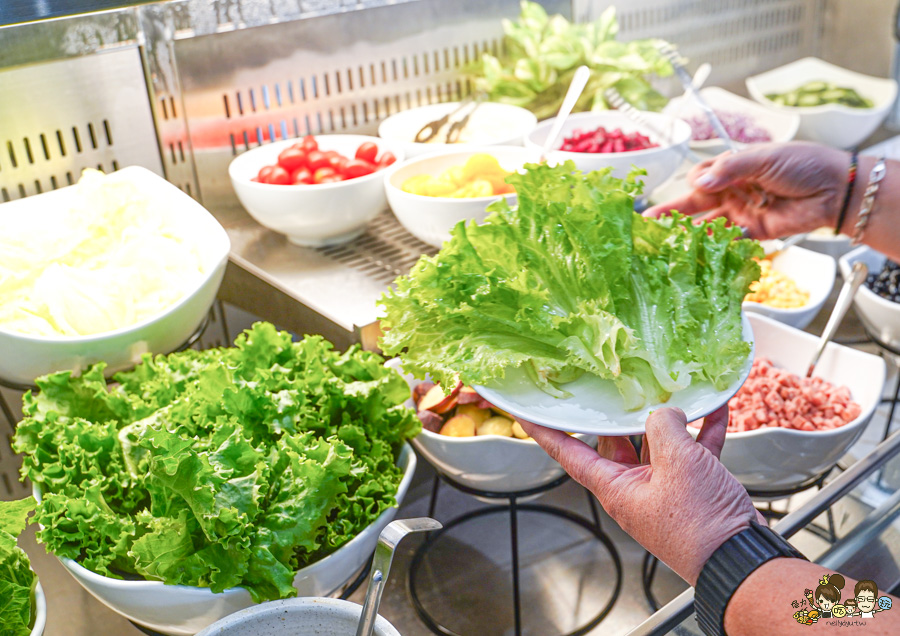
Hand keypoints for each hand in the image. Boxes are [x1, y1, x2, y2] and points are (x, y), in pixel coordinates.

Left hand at [519, 406, 758, 585]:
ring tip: (676, 391)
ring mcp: (665, 488)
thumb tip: (665, 412)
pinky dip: (702, 431)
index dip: (547, 433)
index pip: (570, 454)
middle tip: (621, 385)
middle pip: (618, 442)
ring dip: (671, 419)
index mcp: (616, 488)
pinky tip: (714, 409)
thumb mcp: (677, 462)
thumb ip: (664, 427)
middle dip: (623, 415)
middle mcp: (636, 488)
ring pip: (659, 444)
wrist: (742, 559)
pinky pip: (693, 452)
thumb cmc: (701, 526)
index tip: (526, 415)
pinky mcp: (695, 488)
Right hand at [643, 142, 850, 239]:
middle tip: (648, 225)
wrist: (836, 189)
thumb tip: (698, 182)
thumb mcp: (763, 158)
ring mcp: (742, 213)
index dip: (690, 185)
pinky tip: (699, 254)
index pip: (700, 178)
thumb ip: (729, 168)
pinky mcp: (754, 233)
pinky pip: (729, 242)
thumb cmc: (803, 164)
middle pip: (695, 204)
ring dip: (689, 234)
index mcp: (733, 168)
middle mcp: (733, 191)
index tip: (690, 188)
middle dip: (672, 214)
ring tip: (668, 245)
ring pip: (708, 224)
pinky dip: (715, 247)